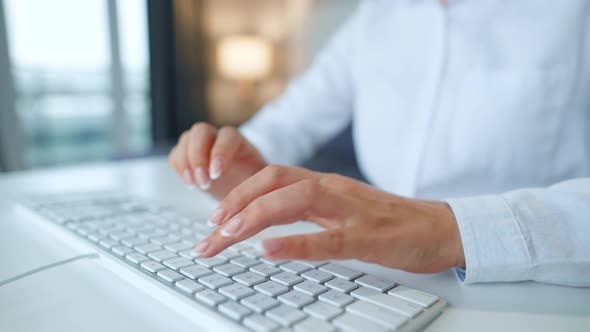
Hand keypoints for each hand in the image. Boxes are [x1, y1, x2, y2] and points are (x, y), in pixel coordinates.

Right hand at [168, 123, 266, 198]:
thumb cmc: (251, 183)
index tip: (217, 174)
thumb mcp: (259, 182)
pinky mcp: (186, 155)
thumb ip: (257, 182)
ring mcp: (199, 144)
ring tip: (195, 185)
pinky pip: (176, 155)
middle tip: (203, 181)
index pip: (227, 136)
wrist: (239, 188)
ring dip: (186, 163)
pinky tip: (191, 184)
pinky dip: (179, 169)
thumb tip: (255, 193)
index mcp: (238, 140)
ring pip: (186, 140)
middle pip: (200, 131)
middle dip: (198, 156)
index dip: (220, 152)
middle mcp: (217, 137)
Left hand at [197, 165, 465, 272]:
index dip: (238, 192)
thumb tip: (271, 224)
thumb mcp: (342, 208)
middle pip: (273, 184)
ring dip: (254, 216)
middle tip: (209, 232)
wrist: (438, 227)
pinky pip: (326, 238)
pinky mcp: (366, 237)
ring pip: (293, 202)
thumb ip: (309, 209)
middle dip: (234, 204)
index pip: (271, 177)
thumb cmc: (389, 221)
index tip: (214, 218)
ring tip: (226, 234)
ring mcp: (348, 212)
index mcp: (324, 184)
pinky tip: (268, 250)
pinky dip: (294, 243)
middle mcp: (331, 189)